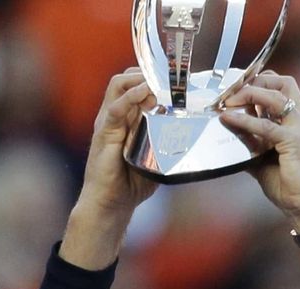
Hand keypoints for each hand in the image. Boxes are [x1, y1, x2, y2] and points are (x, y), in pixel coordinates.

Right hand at [61, 68, 157, 269]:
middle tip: (171, 77)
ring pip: (118, 86)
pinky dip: (131, 97)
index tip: (176, 78)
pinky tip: (145, 93)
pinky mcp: (104, 134)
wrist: (110, 204)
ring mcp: (108, 123)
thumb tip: (195, 135)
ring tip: (160, 82)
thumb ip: (169, 143)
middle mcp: (115, 116)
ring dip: (140, 79)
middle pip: (126, 78)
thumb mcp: (157, 157)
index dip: (153, 77)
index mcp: (126, 118)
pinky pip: (116, 108)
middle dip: (147, 72)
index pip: (134, 85)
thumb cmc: (132, 183)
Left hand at [220, 72, 299, 231]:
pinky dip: (244, 121)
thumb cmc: (291, 187)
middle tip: (232, 92)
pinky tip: (228, 119)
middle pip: (283, 83)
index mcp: (299, 123)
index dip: (261, 82)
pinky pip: (265, 126)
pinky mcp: (294, 142)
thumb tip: (230, 132)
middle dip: (256, 81)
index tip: (237, 90)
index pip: (284, 88)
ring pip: (274, 97)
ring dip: (248, 94)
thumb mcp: (264, 160)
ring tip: (227, 101)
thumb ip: (251, 144)